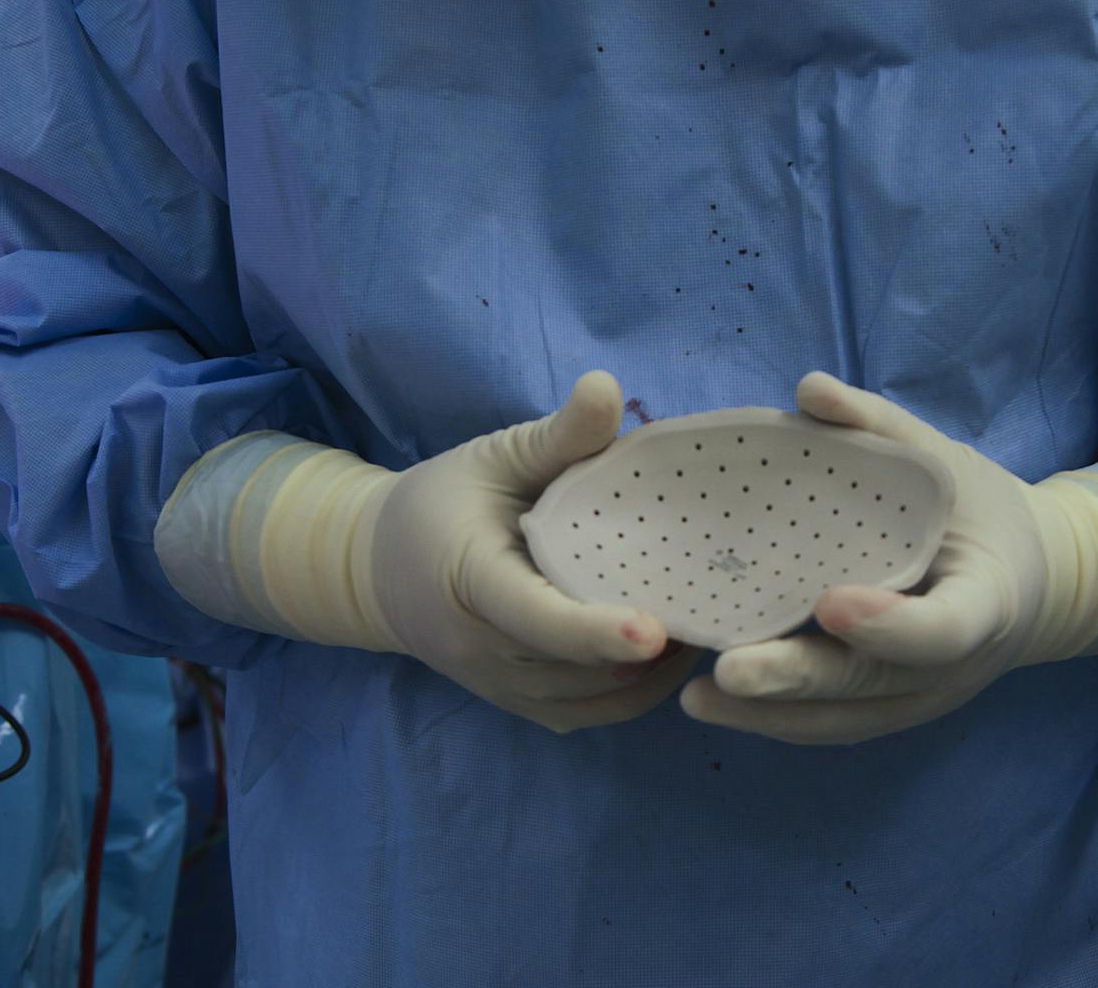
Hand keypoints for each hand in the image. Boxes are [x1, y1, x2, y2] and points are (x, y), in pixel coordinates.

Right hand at [369, 371, 701, 732]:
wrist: (380, 570)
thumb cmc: (447, 501)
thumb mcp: (496, 457)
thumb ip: (556, 435)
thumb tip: (606, 385)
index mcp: (470, 580)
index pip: (536, 617)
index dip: (595, 630)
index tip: (656, 631)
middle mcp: (481, 649)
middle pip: (577, 666)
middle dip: (650, 646)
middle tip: (717, 600)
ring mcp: (501, 687)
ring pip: (592, 698)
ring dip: (653, 672)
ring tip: (706, 617)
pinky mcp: (522, 703)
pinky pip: (591, 712)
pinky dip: (638, 691)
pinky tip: (676, 648)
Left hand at [681, 372, 1087, 744]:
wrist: (1037, 584)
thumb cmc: (982, 513)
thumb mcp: (946, 462)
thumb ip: (880, 428)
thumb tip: (808, 388)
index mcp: (987, 600)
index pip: (945, 627)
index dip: (890, 624)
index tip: (829, 602)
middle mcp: (957, 667)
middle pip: (874, 683)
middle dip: (798, 679)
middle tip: (729, 670)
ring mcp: (926, 700)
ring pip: (846, 719)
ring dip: (771, 714)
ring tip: (698, 698)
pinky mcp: (895, 712)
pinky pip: (836, 726)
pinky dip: (779, 720)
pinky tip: (722, 704)